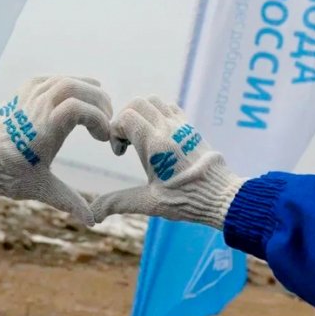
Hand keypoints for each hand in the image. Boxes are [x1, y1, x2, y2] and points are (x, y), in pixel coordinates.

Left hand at [0, 76, 112, 225]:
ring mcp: (28, 96)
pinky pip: (50, 79)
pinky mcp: (22, 92)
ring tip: (95, 109)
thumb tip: (92, 221)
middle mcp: (37, 107)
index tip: (102, 138)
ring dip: (86, 90)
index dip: (99, 119)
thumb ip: (69, 201)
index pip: (79, 108)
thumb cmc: (4, 174)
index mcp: (44, 128)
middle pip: (77, 86)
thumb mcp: (40, 188)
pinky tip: (73, 99)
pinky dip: (68, 85)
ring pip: (65, 79)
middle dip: (99, 101)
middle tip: (106, 120)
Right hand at [91, 96, 244, 229]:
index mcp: (156, 145)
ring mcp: (181, 126)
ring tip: (141, 137)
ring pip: (154, 101)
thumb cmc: (187, 201)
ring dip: (142, 113)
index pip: (126, 117)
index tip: (120, 152)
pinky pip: (170, 107)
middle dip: (125, 118)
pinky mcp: (191, 128)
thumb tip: (92, 214)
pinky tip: (158, 137)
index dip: (115, 131)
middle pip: (138, 103)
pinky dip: (158, 114)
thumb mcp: (149, 203)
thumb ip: (118, 203)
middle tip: (127, 142)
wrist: (222, 197)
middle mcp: (168, 129)